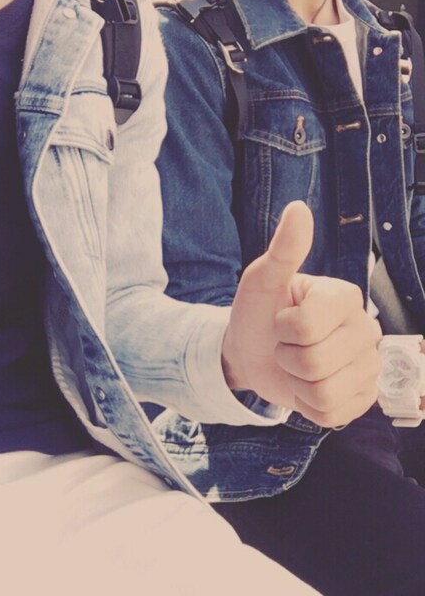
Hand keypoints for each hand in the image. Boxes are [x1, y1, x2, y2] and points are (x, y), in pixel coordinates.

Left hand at [222, 201, 381, 427]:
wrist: (252, 353)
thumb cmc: (257, 314)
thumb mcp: (262, 280)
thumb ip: (283, 250)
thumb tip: (298, 208)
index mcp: (344, 297)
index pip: (307, 327)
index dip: (282, 329)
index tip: (281, 320)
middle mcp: (366, 330)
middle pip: (316, 362)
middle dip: (286, 357)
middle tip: (286, 346)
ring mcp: (368, 367)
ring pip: (324, 391)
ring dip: (296, 382)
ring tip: (295, 366)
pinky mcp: (362, 398)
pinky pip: (330, 413)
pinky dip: (306, 404)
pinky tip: (306, 385)